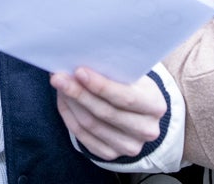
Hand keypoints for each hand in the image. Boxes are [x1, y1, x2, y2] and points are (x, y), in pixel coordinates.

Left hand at [51, 66, 165, 160]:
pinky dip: (69, 116)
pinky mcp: (110, 154)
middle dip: (79, 93)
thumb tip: (83, 59)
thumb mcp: (133, 76)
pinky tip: (64, 100)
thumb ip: (115, 70)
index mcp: (155, 105)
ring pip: (91, 125)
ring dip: (71, 103)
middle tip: (59, 77)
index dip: (101, 85)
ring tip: (59, 84)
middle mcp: (145, 130)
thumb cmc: (133, 86)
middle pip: (105, 112)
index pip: (126, 97)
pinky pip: (83, 136)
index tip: (79, 71)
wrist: (140, 114)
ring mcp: (128, 146)